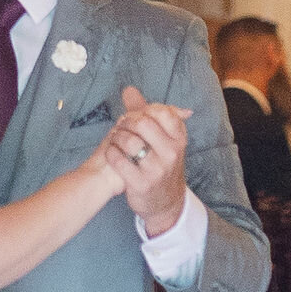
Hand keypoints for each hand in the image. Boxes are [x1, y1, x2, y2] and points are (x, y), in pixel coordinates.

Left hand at [104, 89, 191, 234]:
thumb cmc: (160, 163)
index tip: (137, 116)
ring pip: (129, 140)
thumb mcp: (163, 139)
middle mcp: (171, 153)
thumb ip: (146, 113)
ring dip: (117, 137)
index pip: (162, 111)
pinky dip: (111, 152)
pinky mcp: (141, 184)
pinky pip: (118, 159)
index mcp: (179, 138)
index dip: (144, 110)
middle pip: (142, 123)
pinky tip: (112, 152)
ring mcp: (157, 170)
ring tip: (116, 140)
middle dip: (127, 121)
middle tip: (122, 126)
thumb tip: (129, 90)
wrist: (165, 201)